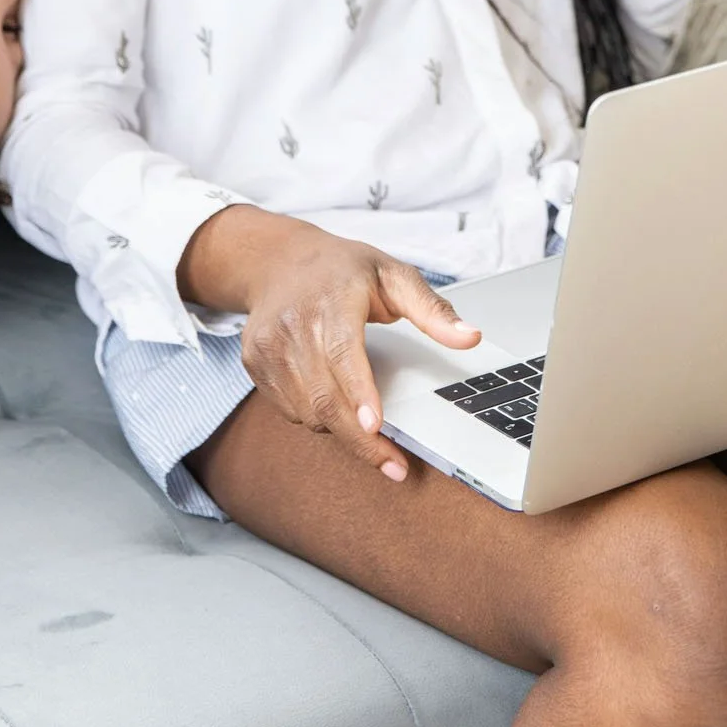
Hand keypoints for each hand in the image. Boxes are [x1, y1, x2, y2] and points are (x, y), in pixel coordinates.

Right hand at [178, 207, 479, 480]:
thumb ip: (432, 310)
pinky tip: (333, 402)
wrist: (277, 260)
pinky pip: (289, 410)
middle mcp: (293, 324)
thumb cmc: (341, 269)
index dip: (358, 394)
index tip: (375, 427)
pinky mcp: (254, 364)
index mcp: (330, 300)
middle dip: (360, 440)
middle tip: (393, 466)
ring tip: (366, 422)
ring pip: (306, 411)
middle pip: (324, 397)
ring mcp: (268, 346)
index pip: (342, 354)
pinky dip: (315, 418)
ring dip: (339, 430)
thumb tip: (471, 337)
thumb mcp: (392, 275)